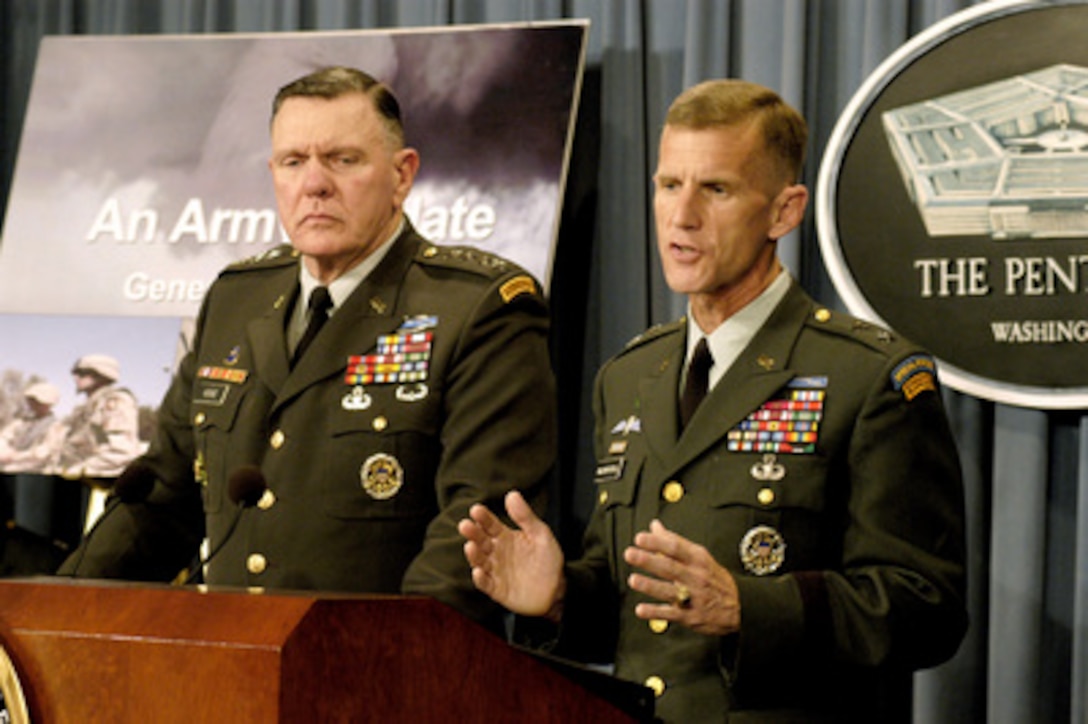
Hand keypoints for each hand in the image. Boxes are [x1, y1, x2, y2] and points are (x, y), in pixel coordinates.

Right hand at [459, 490, 565, 619]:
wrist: (557, 590)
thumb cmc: (548, 560)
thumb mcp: (541, 535)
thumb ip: (525, 517)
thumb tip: (512, 494)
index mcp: (506, 537)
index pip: (490, 524)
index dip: (483, 517)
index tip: (476, 509)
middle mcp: (497, 553)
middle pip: (481, 541)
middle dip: (472, 533)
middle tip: (465, 525)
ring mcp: (496, 571)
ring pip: (480, 561)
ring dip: (473, 554)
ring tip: (471, 546)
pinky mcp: (497, 590)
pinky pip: (486, 584)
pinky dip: (480, 579)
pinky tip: (478, 572)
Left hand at [624, 519, 740, 635]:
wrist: (742, 606)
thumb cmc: (715, 578)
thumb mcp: (700, 556)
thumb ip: (675, 542)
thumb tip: (654, 526)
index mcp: (698, 560)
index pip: (676, 547)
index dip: (657, 542)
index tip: (640, 538)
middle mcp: (696, 577)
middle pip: (670, 567)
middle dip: (649, 560)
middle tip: (630, 553)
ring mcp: (694, 597)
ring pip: (670, 591)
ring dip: (650, 586)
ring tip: (633, 580)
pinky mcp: (691, 616)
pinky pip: (671, 614)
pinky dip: (655, 612)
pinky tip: (640, 610)